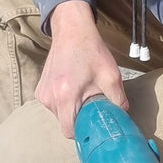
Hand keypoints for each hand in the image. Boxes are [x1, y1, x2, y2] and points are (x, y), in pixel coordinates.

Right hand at [35, 0, 127, 136]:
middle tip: (92, 103)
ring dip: (72, 108)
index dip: (83, 132)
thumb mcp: (111, 76)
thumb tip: (122, 116)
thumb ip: (119, 100)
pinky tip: (73, 87)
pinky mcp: (40, 89)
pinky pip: (53, 104)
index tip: (93, 126)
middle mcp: (49, 97)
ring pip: (59, 114)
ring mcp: (42, 93)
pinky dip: (64, 101)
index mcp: (65, 96)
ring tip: (82, 91)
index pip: (69, 131)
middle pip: (65, 122)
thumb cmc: (91, 51)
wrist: (72, 31)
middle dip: (79, 118)